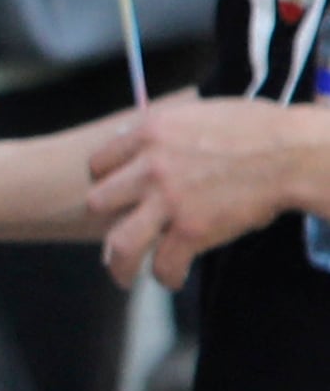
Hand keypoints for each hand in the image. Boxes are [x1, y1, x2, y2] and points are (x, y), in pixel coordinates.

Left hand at [89, 90, 299, 288]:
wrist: (293, 152)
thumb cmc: (257, 129)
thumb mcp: (201, 113)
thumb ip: (165, 130)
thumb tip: (140, 137)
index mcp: (152, 132)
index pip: (99, 162)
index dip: (105, 179)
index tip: (116, 192)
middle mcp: (151, 166)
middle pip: (97, 202)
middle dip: (106, 218)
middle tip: (118, 229)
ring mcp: (169, 200)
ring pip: (119, 244)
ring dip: (119, 263)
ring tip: (124, 275)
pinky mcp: (191, 230)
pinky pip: (163, 265)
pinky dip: (168, 276)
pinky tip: (174, 277)